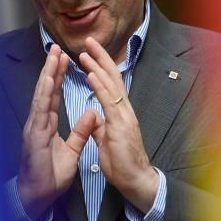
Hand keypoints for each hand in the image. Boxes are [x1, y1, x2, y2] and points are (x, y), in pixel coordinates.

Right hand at [17, 44, 97, 219]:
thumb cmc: (50, 176)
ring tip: (53, 56)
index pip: (53, 95)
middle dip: (51, 68)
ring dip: (47, 74)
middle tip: (57, 48)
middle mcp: (38, 122)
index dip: (58, 77)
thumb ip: (80, 132)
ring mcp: (34, 127)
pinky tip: (48, 80)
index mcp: (46, 124)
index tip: (64, 59)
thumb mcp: (72, 151)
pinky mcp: (33, 135)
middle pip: (46, 90)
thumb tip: (91, 114)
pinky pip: (40, 111)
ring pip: (41, 95)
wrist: (38, 196)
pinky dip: (44, 94)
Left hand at [78, 36, 158, 212]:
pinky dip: (99, 85)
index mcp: (120, 112)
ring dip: (97, 66)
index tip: (89, 52)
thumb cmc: (122, 163)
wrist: (135, 180)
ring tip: (85, 51)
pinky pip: (109, 101)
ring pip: (110, 84)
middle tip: (89, 40)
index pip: (110, 83)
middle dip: (100, 57)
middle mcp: (124, 109)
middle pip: (112, 77)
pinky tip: (91, 72)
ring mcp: (124, 115)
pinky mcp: (120, 124)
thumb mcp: (107, 140)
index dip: (100, 66)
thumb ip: (100, 127)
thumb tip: (93, 117)